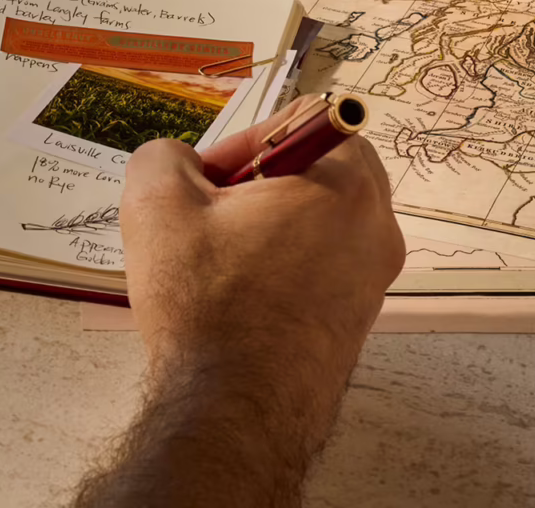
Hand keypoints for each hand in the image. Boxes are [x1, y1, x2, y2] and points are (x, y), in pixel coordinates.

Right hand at [71, 110, 403, 507]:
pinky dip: (283, 263)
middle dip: (264, 178)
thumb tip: (183, 165)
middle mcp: (377, 228)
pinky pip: (324, 264)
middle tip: (215, 212)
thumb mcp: (157, 204)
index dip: (247, 139)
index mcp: (345, 185)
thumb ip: (165, 155)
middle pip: (325, 166)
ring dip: (270, 222)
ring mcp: (374, 278)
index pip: (308, 120)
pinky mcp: (358, 319)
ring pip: (323, 218)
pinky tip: (238, 297)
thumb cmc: (206, 306)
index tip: (210, 181)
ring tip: (220, 259)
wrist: (235, 415)